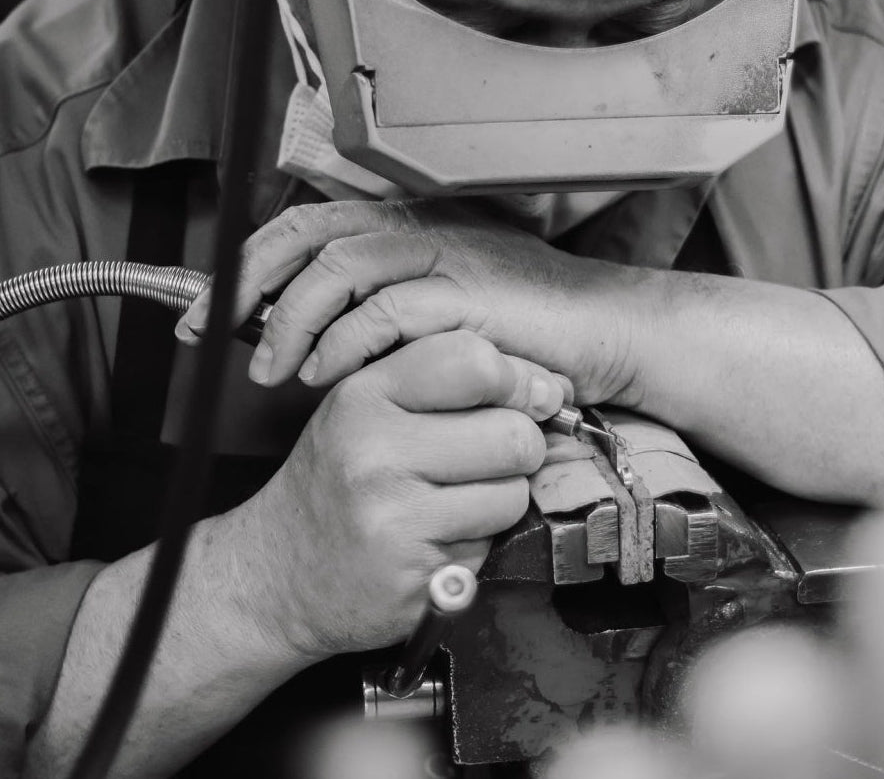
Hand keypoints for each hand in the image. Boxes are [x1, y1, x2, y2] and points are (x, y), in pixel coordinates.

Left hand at [178, 200, 648, 405]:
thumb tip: (315, 334)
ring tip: (272, 370)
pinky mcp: (472, 294)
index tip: (210, 309)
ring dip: (293, 319)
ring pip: (342, 265)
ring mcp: (449, 254)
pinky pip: (391, 309)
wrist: (609, 332)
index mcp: (412, 223)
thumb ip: (387, 309)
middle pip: (311, 233)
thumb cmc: (528, 330)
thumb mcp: (446, 312)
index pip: (309, 223)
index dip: (251, 261)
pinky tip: (328, 373)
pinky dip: (348, 341)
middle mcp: (424, 226)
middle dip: (249, 282)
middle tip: (210, 333)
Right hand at [242, 329, 567, 658]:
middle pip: (513, 434)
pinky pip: (492, 546)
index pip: (474, 361)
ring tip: (453, 500)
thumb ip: (449, 380)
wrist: (277, 575)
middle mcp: (376, 454)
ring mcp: (395, 520)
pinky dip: (478, 542)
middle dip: (518, 448)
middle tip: (486, 457)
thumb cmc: (335, 481)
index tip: (517, 397)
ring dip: (500, 499)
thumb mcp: (370, 405)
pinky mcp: (417, 578)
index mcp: (365, 397)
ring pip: (513, 495)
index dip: (515, 380)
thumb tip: (549, 385)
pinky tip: (437, 537)